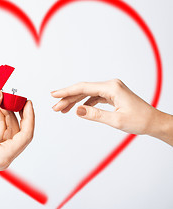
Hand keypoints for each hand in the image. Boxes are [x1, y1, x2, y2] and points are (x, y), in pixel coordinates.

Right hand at [0, 89, 34, 178]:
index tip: (28, 103)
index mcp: (4, 155)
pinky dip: (1, 121)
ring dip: (8, 116)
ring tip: (2, 102)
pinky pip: (2, 133)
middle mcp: (4, 156)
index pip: (26, 135)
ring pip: (10, 132)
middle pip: (19, 132)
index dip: (29, 117)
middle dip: (18, 114)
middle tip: (17, 100)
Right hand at [51, 79, 172, 145]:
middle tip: (55, 107)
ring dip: (74, 101)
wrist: (154, 122)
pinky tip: (77, 108)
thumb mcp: (116, 120)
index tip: (54, 95)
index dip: (67, 91)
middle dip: (68, 98)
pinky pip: (94, 97)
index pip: (83, 88)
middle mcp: (110, 85)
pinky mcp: (111, 95)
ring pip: (87, 93)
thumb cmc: (140, 120)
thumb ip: (95, 114)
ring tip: (62, 109)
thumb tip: (77, 110)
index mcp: (111, 87)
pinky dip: (84, 103)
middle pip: (83, 90)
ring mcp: (111, 90)